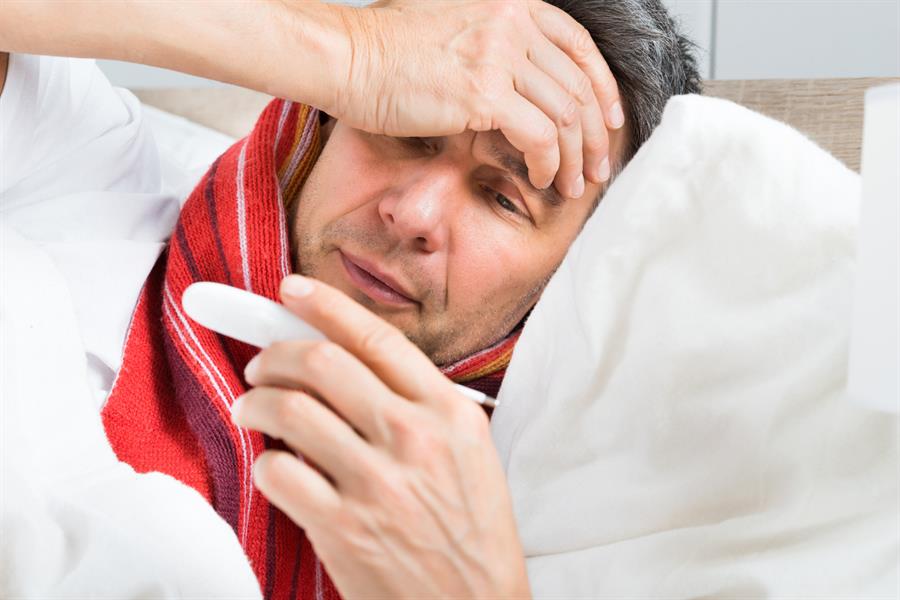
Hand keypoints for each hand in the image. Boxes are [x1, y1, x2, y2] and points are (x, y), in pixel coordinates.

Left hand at [234, 275, 530, 598]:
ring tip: (251, 407)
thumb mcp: (470, 452)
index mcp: (448, 412)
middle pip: (321, 363)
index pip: (376, 338)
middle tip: (261, 362)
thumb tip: (351, 364)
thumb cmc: (472, 531)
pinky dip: (266, 461)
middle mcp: (413, 437)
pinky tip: (276, 466)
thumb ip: (420, 404)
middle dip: (275, 353)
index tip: (292, 291)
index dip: (325, 305)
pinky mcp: (343, 526)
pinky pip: (278, 470)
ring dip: (255, 401)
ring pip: (288, 409)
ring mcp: (376, 482)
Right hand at [327, 0, 622, 197]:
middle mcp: (512, 23)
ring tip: (572, 185)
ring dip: (575, 158)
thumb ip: (498, 47)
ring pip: (566, 114)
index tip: (608, 122)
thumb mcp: (457, 31)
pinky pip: (540, 136)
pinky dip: (548, 163)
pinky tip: (542, 179)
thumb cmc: (389, 53)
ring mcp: (499, 55)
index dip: (602, 89)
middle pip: (579, 85)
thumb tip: (526, 89)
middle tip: (596, 167)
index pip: (579, 47)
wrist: (347, 59)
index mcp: (512, 6)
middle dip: (595, 135)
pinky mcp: (483, 93)